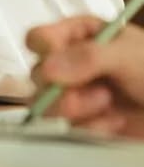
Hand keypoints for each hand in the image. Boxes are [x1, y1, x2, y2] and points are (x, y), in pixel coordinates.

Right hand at [27, 16, 143, 137]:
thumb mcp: (128, 54)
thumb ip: (88, 57)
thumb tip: (46, 68)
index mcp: (78, 36)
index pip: (40, 38)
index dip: (42, 49)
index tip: (55, 61)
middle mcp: (70, 65)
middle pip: (38, 76)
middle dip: (63, 88)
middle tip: (97, 91)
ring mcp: (75, 95)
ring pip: (46, 105)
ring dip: (77, 109)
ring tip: (107, 104)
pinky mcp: (83, 124)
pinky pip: (67, 130)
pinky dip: (91, 128)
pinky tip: (115, 121)